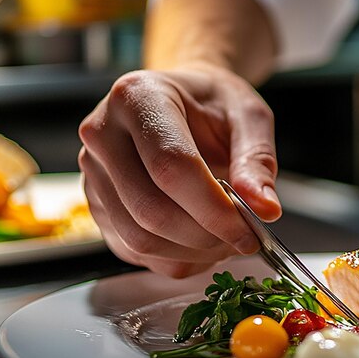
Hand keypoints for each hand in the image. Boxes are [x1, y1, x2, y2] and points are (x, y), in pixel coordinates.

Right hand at [78, 63, 280, 276]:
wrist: (184, 101)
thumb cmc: (213, 103)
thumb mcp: (247, 116)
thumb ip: (257, 161)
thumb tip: (264, 209)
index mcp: (138, 97)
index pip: (171, 167)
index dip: (213, 209)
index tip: (249, 231)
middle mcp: (103, 134)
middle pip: (150, 210)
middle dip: (205, 237)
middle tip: (243, 239)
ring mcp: (93, 173)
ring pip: (139, 239)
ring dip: (192, 253)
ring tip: (226, 241)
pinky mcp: (97, 206)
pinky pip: (134, 251)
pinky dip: (176, 260)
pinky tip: (204, 245)